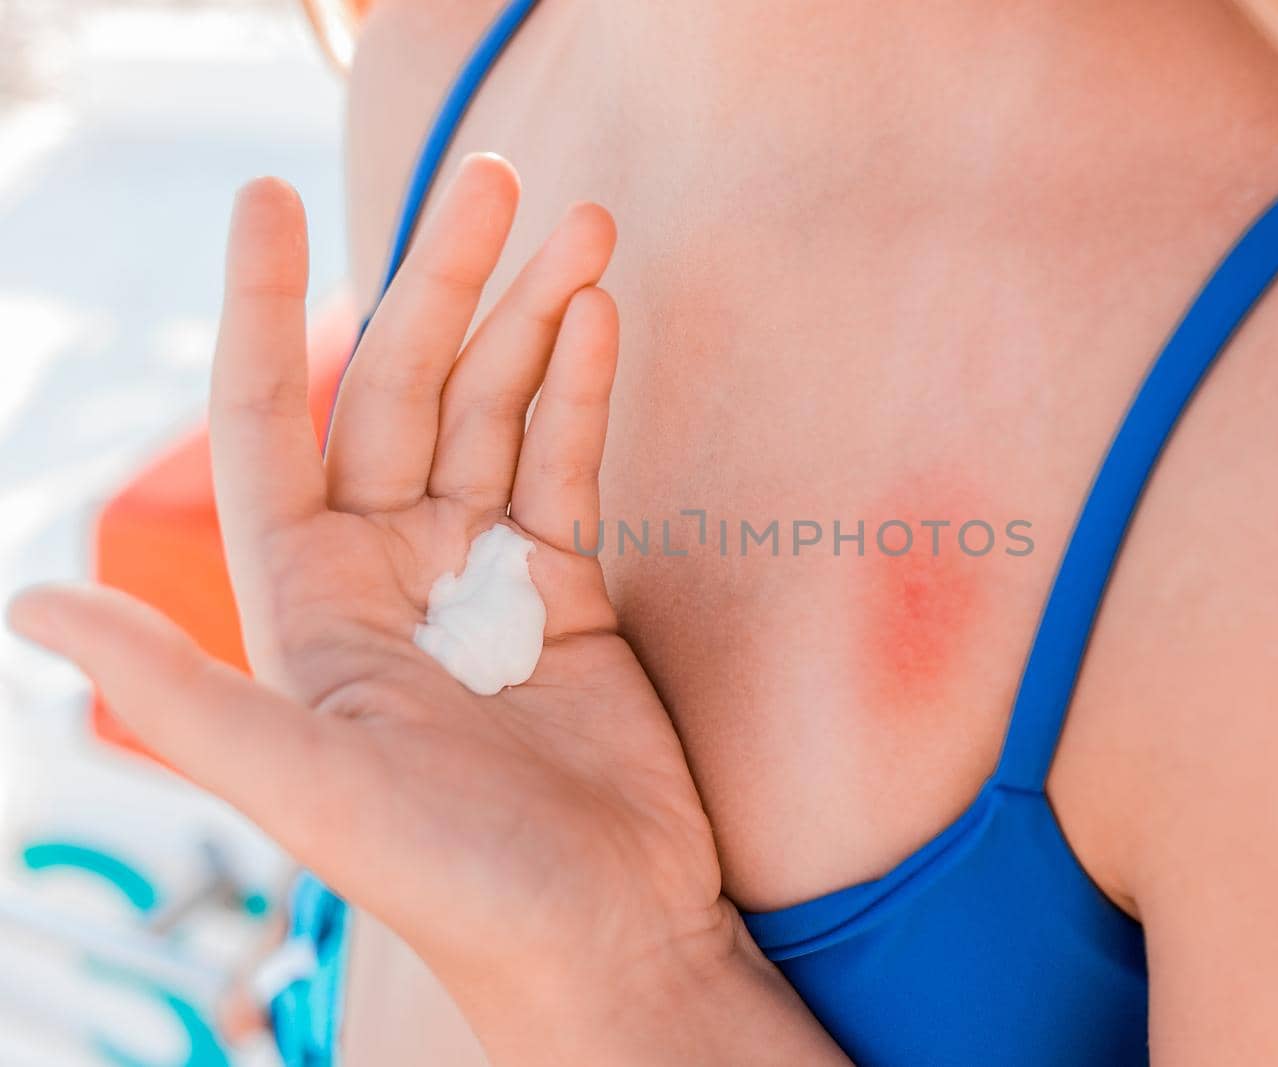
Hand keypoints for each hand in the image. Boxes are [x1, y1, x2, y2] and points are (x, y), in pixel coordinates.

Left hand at [9, 156, 838, 1062]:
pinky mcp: (566, 586)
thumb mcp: (306, 787)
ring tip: (579, 225)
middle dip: (448, 284)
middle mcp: (383, 570)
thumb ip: (178, 692)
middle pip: (403, 391)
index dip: (268, 309)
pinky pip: (566, 462)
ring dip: (534, 318)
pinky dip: (582, 389)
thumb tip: (22, 603)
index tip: (271, 197)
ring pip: (494, 411)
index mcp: (305, 603)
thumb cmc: (453, 880)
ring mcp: (478, 571)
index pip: (271, 423)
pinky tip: (597, 315)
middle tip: (501, 181)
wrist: (602, 930)